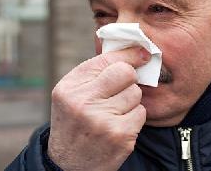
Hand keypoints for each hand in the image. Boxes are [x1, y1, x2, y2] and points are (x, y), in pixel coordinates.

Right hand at [47, 47, 150, 170]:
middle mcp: (83, 103)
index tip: (142, 53)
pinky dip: (134, 118)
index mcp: (69, 88)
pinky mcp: (120, 136)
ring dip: (130, 102)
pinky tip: (119, 126)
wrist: (68, 164)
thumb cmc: (74, 122)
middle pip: (126, 73)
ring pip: (135, 94)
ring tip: (113, 113)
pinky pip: (141, 113)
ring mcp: (102, 121)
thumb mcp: (72, 94)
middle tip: (118, 91)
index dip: (129, 55)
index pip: (107, 60)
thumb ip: (95, 73)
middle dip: (128, 79)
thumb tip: (137, 52)